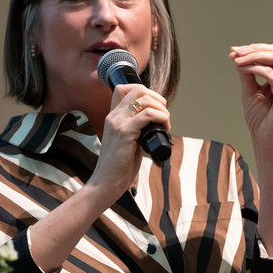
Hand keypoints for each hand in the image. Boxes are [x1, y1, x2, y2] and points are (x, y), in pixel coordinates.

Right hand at [92, 84, 170, 198]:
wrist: (106, 183)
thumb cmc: (119, 167)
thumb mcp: (127, 143)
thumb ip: (135, 131)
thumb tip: (154, 126)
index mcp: (113, 117)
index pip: (125, 89)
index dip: (145, 92)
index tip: (155, 108)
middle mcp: (113, 116)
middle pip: (137, 89)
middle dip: (157, 98)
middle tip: (164, 116)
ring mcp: (118, 123)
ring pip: (145, 99)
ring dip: (162, 109)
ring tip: (165, 124)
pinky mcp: (125, 132)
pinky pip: (147, 114)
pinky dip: (161, 117)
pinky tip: (164, 128)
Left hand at [230, 43, 272, 155]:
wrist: (266, 140)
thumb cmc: (260, 119)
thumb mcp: (249, 91)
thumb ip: (246, 73)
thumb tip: (236, 56)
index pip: (272, 54)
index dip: (253, 49)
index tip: (234, 51)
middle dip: (253, 49)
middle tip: (235, 52)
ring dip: (253, 56)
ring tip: (237, 60)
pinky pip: (271, 74)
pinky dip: (255, 68)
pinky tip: (242, 69)